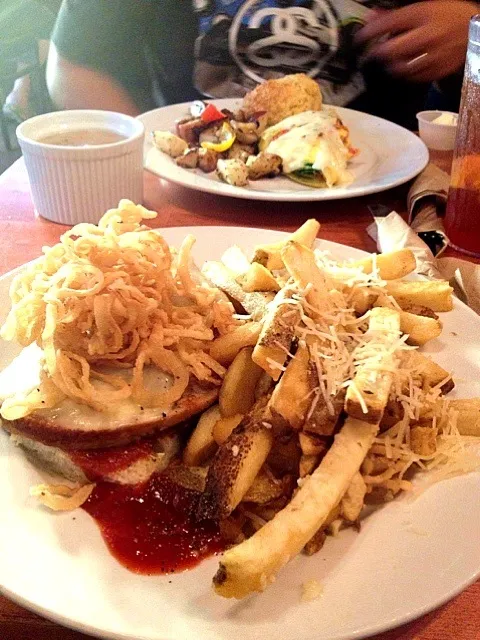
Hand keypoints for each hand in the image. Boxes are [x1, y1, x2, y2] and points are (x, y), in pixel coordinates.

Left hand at [356, 1, 477, 81]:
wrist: (474, 29)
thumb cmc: (446, 16)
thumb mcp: (422, 8)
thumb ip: (394, 15)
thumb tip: (371, 18)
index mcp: (423, 14)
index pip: (388, 23)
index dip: (369, 32)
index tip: (360, 38)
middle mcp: (428, 34)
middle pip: (392, 50)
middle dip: (378, 53)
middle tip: (373, 53)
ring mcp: (434, 54)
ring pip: (402, 67)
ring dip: (391, 66)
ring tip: (390, 61)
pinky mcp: (438, 70)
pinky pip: (414, 77)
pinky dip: (406, 74)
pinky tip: (405, 67)